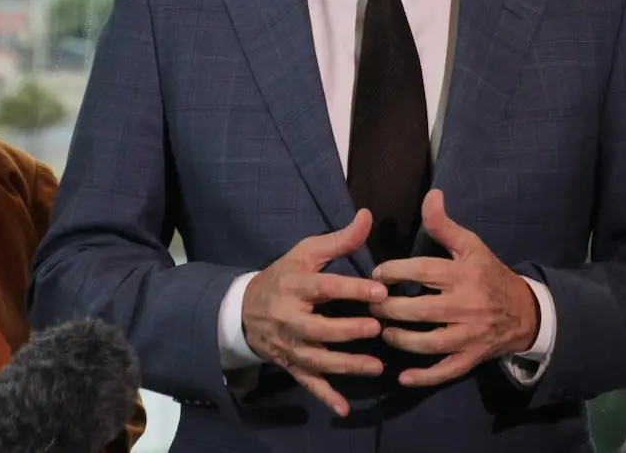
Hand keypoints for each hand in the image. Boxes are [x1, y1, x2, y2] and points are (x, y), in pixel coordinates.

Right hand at [242, 209, 387, 416]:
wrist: (244, 307)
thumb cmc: (284, 274)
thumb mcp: (306, 252)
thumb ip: (339, 239)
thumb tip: (367, 216)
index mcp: (295, 285)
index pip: (325, 287)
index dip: (353, 288)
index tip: (381, 290)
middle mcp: (289, 317)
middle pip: (318, 328)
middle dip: (347, 330)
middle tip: (377, 327)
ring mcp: (288, 344)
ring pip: (316, 358)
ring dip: (345, 365)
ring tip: (375, 366)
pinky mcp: (289, 364)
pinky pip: (307, 382)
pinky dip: (325, 396)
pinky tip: (344, 408)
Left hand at [370, 189, 537, 386]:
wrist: (525, 311)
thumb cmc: (490, 274)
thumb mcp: (471, 245)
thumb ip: (445, 225)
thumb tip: (431, 195)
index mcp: (463, 274)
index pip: (422, 271)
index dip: (394, 272)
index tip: (376, 274)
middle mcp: (466, 305)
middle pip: (420, 310)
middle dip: (390, 308)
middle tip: (370, 304)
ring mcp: (469, 335)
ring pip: (430, 343)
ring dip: (401, 340)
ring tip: (383, 331)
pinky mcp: (471, 358)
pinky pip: (445, 371)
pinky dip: (423, 377)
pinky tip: (402, 377)